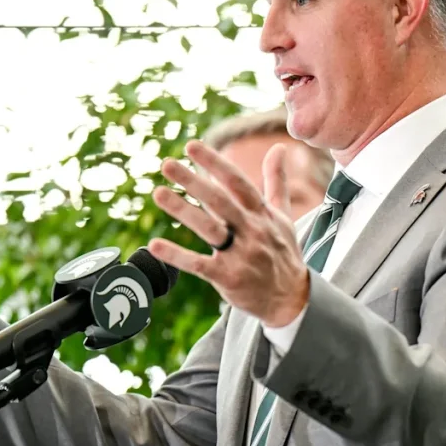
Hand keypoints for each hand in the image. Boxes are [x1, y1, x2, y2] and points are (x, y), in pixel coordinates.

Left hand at [148, 140, 308, 326]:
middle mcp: (252, 231)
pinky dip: (176, 255)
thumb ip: (277, 181)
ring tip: (158, 193)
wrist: (291, 299)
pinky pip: (199, 265)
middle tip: (168, 164)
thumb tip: (279, 147)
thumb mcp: (284, 216)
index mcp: (262, 214)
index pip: (238, 182)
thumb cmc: (283, 253)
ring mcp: (241, 255)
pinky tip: (155, 245)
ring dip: (182, 210)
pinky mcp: (228, 278)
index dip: (215, 163)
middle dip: (194, 181)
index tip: (192, 146)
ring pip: (209, 229)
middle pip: (220, 201)